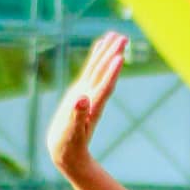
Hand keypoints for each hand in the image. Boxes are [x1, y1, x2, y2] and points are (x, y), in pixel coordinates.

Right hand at [46, 31, 126, 180]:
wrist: (67, 154)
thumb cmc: (68, 146)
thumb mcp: (71, 132)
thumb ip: (77, 116)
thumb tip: (82, 99)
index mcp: (92, 107)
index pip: (104, 87)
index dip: (112, 73)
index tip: (120, 57)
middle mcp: (92, 97)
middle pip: (104, 73)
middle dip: (113, 55)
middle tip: (122, 37)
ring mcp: (87, 94)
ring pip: (99, 69)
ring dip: (108, 53)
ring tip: (116, 36)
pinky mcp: (81, 93)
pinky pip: (90, 72)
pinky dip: (96, 58)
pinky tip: (100, 48)